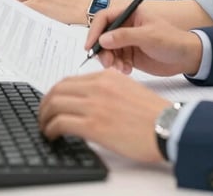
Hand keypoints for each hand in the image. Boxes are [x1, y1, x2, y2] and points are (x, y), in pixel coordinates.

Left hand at [39, 69, 169, 162]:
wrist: (169, 127)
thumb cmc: (155, 115)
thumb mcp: (129, 91)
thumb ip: (108, 92)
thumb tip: (90, 103)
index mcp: (107, 77)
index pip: (71, 81)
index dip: (57, 93)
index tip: (54, 103)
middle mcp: (98, 87)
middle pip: (58, 90)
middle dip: (45, 104)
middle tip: (43, 115)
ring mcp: (94, 105)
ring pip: (54, 104)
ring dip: (44, 117)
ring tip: (44, 127)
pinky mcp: (93, 125)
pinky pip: (60, 123)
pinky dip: (50, 129)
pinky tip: (51, 135)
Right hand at [87, 4, 202, 76]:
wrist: (186, 58)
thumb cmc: (172, 40)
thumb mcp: (148, 36)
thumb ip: (124, 37)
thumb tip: (103, 39)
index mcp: (130, 13)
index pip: (105, 17)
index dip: (95, 30)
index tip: (90, 45)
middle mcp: (126, 26)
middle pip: (103, 35)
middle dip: (102, 49)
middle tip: (107, 63)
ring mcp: (126, 41)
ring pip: (107, 50)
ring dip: (110, 60)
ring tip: (120, 68)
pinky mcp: (129, 55)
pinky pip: (115, 60)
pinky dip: (117, 66)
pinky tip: (127, 70)